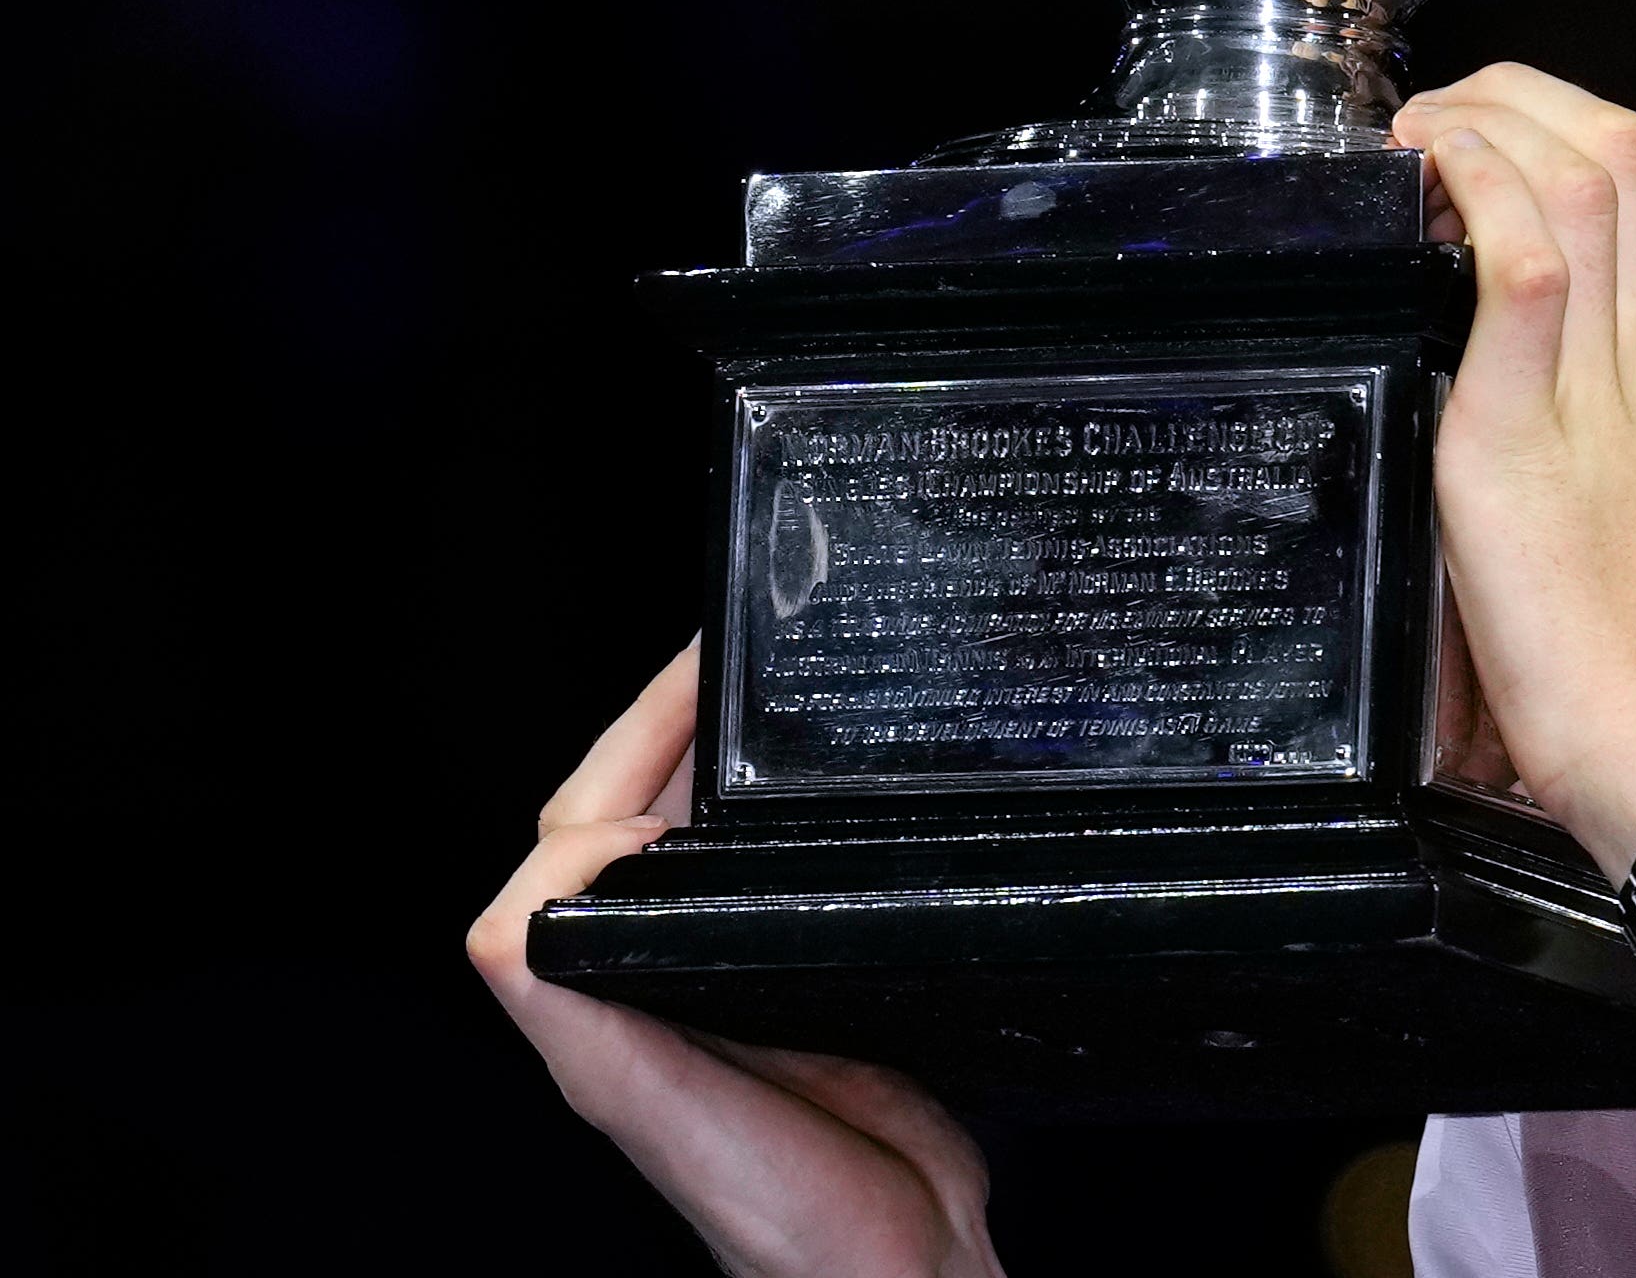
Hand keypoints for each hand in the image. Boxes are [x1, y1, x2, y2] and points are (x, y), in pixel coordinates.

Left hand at [469, 645, 1004, 1277]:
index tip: (702, 662)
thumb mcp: (644, 1099)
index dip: (630, 734)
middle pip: (638, 816)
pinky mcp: (811, 998)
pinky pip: (785, 882)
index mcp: (600, 995)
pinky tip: (845, 800)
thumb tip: (565, 846)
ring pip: (711, 843)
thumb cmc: (780, 1216)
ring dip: (736, 762)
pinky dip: (801, 821)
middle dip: (680, 720)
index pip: (579, 826)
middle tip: (745, 644)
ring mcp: (735, 989)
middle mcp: (658, 986)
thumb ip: (570, 986)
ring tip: (788, 693)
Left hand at [1390, 66, 1635, 879]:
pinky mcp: (1521, 432)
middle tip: (1448, 119)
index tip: (1524, 139)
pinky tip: (1428, 186)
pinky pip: (1521, 267)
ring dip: (1488, 127)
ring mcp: (1600, 389)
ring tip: (1421, 139)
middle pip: (1630, 153)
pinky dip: (1476, 198)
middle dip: (1529, 97)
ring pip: (1578, 181)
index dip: (1603, 130)